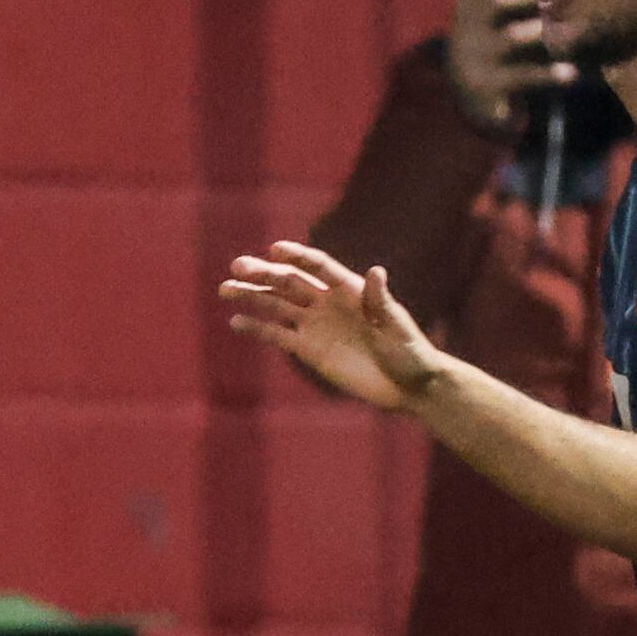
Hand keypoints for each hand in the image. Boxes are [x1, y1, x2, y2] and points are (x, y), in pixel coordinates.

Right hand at [220, 241, 446, 408]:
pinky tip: (236, 321)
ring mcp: (316, 325)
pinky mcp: (309, 350)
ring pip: (278, 305)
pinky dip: (258, 328)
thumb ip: (381, 301)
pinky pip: (278, 335)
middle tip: (237, 266)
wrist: (408, 386)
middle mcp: (328, 303)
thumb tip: (376, 271)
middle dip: (264, 273)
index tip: (275, 249)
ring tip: (226, 289)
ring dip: (252, 296)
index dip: (298, 255)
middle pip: (290, 281)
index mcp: (350, 290)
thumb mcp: (397, 327)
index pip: (318, 266)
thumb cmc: (410, 352)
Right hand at [444, 0, 571, 133]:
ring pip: (514, 36)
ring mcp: (475, 58)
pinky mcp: (487, 87)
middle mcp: (466, 28)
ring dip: (546, 31)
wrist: (471, 100)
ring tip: (575, 33)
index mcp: (467, 5)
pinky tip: (572, 72)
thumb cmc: (497, 46)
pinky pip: (523, 76)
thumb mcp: (496, 17)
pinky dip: (550, 73)